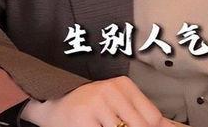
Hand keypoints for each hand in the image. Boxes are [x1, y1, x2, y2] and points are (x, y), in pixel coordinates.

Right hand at [21, 75, 167, 126]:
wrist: (53, 105)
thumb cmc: (91, 107)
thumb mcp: (119, 103)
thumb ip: (146, 115)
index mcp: (124, 85)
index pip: (153, 118)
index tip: (145, 126)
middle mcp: (112, 90)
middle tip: (116, 123)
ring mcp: (97, 105)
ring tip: (104, 123)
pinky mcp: (84, 120)